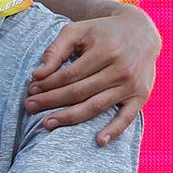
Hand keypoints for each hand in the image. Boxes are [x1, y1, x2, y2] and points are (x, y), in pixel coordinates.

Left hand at [25, 4, 159, 144]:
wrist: (142, 31)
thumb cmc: (103, 31)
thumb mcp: (78, 31)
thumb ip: (56, 50)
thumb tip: (37, 74)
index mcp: (105, 51)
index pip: (71, 74)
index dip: (49, 84)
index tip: (31, 90)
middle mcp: (121, 69)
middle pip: (80, 92)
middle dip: (52, 101)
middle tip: (29, 107)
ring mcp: (131, 85)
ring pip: (96, 106)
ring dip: (70, 117)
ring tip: (46, 124)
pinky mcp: (141, 96)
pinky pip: (127, 117)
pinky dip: (114, 130)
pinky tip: (99, 141)